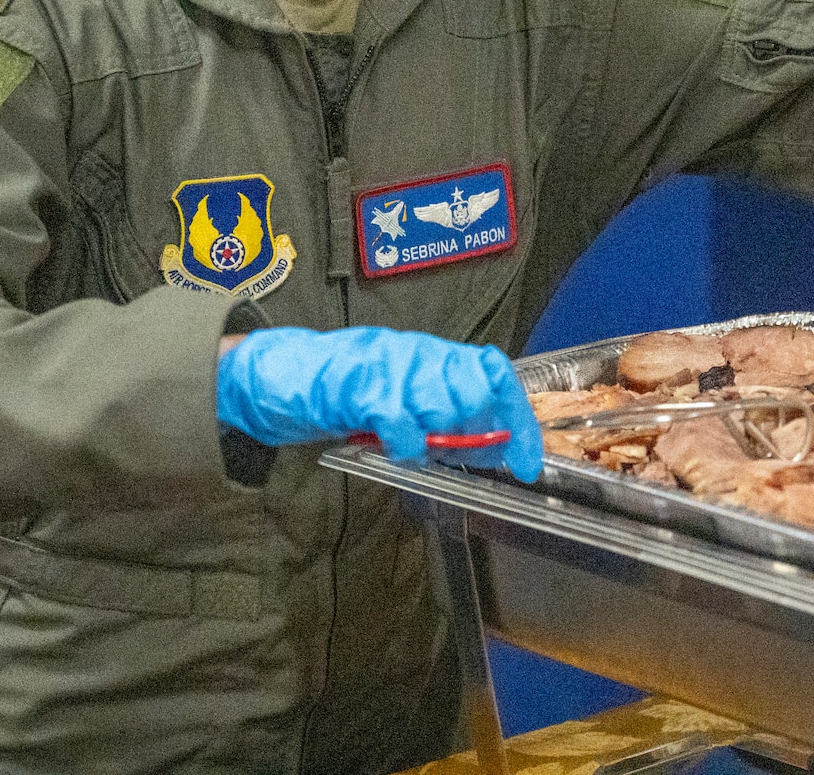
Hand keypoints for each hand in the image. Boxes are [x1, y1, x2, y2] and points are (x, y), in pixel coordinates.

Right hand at [216, 325, 544, 480]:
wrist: (284, 372)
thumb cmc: (346, 389)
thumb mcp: (405, 395)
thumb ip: (448, 415)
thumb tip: (496, 448)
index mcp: (434, 352)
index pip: (494, 374)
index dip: (518, 419)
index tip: (529, 463)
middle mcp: (419, 351)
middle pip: (475, 393)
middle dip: (470, 433)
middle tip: (445, 448)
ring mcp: (391, 365)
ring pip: (444, 407)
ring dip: (433, 440)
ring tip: (407, 443)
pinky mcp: (362, 386)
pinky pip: (402, 422)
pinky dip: (405, 445)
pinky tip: (392, 447)